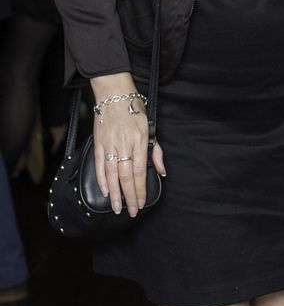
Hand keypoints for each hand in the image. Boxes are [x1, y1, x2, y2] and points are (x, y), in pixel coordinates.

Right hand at [91, 81, 166, 214]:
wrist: (114, 94)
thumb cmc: (134, 110)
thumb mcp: (150, 127)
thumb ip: (155, 151)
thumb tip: (162, 171)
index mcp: (139, 141)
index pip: (140, 171)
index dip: (140, 190)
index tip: (141, 203)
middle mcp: (124, 144)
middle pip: (126, 177)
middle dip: (129, 197)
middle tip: (131, 211)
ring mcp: (110, 144)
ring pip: (111, 174)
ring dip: (114, 194)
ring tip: (117, 208)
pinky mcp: (98, 143)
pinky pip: (99, 165)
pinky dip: (101, 180)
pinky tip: (105, 191)